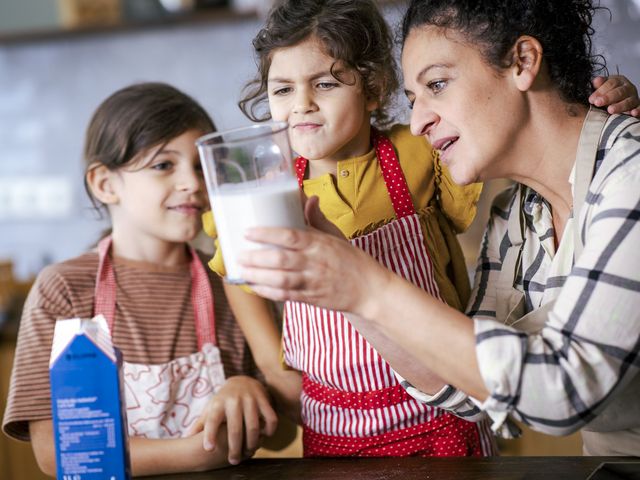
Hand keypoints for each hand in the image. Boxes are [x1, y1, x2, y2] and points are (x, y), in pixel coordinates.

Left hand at [188, 376, 277, 464]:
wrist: (242, 380)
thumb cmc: (224, 400)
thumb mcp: (211, 408)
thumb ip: (201, 423)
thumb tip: (187, 438)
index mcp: (218, 403)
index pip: (212, 420)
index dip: (210, 434)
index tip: (208, 449)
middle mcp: (234, 401)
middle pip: (235, 428)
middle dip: (234, 448)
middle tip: (233, 461)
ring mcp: (251, 399)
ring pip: (254, 426)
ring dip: (252, 443)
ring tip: (249, 452)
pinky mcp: (264, 400)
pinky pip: (271, 418)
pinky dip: (269, 431)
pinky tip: (265, 437)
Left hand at [237, 199, 391, 314]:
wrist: (370, 291)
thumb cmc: (352, 261)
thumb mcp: (336, 236)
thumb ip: (318, 219)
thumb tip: (308, 197)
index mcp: (320, 244)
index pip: (291, 236)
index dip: (267, 233)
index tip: (248, 232)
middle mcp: (315, 263)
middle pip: (281, 259)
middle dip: (256, 258)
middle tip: (239, 254)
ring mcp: (312, 282)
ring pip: (281, 279)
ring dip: (258, 276)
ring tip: (242, 270)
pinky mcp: (311, 299)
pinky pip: (286, 296)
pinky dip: (268, 292)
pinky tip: (255, 286)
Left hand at [589, 75, 639, 116]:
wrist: (621, 101)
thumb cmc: (609, 95)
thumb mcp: (604, 88)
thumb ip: (600, 85)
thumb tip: (596, 81)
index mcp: (619, 81)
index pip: (611, 84)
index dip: (601, 91)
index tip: (591, 99)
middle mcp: (628, 88)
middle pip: (619, 92)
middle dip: (608, 97)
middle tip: (598, 103)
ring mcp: (634, 98)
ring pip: (628, 101)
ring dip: (619, 106)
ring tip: (610, 110)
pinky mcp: (638, 106)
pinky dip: (638, 110)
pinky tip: (633, 113)